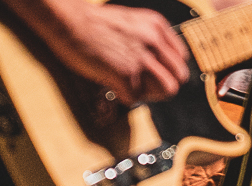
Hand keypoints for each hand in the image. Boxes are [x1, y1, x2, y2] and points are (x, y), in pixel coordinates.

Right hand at [6, 0, 188, 105]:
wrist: (71, 22)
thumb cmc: (93, 24)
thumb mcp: (131, 22)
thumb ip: (147, 38)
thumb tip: (152, 61)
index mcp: (157, 26)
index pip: (180, 59)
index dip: (166, 71)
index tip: (153, 75)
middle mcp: (154, 41)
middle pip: (178, 78)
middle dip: (161, 86)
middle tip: (143, 87)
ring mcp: (141, 58)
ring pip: (166, 90)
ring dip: (150, 95)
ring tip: (132, 89)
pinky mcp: (125, 74)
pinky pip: (137, 98)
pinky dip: (126, 98)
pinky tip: (115, 88)